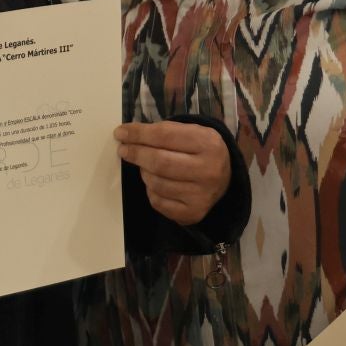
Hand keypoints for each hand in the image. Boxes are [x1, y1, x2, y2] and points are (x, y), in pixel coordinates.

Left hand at [114, 121, 230, 225]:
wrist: (225, 179)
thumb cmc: (200, 151)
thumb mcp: (190, 132)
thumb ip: (163, 131)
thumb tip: (127, 134)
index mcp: (208, 143)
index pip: (165, 136)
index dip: (138, 134)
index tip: (120, 132)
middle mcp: (208, 170)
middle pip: (159, 162)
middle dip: (136, 154)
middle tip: (123, 150)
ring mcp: (201, 195)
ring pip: (156, 183)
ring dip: (143, 172)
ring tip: (145, 166)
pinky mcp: (193, 213)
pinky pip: (158, 202)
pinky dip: (150, 190)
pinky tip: (155, 183)